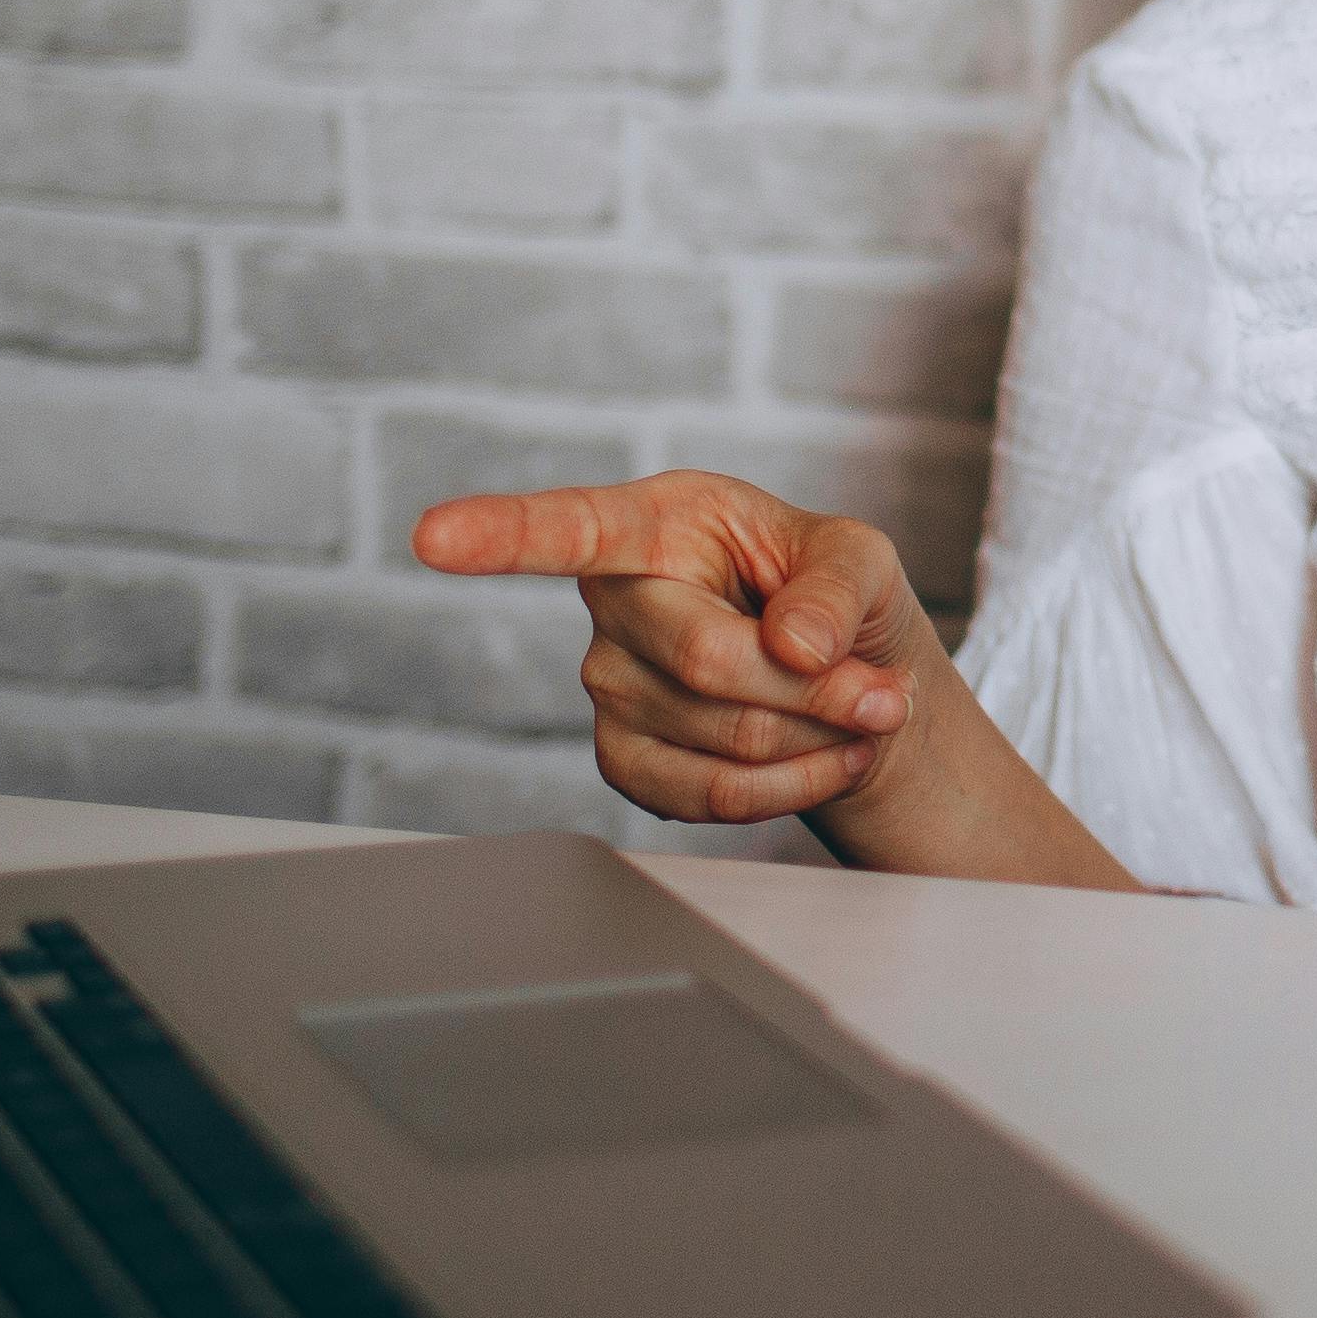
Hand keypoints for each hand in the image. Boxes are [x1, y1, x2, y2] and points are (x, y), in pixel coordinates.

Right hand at [411, 473, 938, 834]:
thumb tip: (793, 645)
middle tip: (882, 691)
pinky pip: (708, 795)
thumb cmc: (836, 598)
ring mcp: (608, 687)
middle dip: (816, 688)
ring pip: (724, 736)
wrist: (852, 684)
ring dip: (820, 737)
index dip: (500, 533)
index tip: (434, 535)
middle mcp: (614, 601)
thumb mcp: (859, 561)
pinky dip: (794, 786)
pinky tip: (831, 758)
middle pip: (706, 661)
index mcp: (656, 523)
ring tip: (861, 712)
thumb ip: (835, 589)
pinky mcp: (625, 760)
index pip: (571, 528)